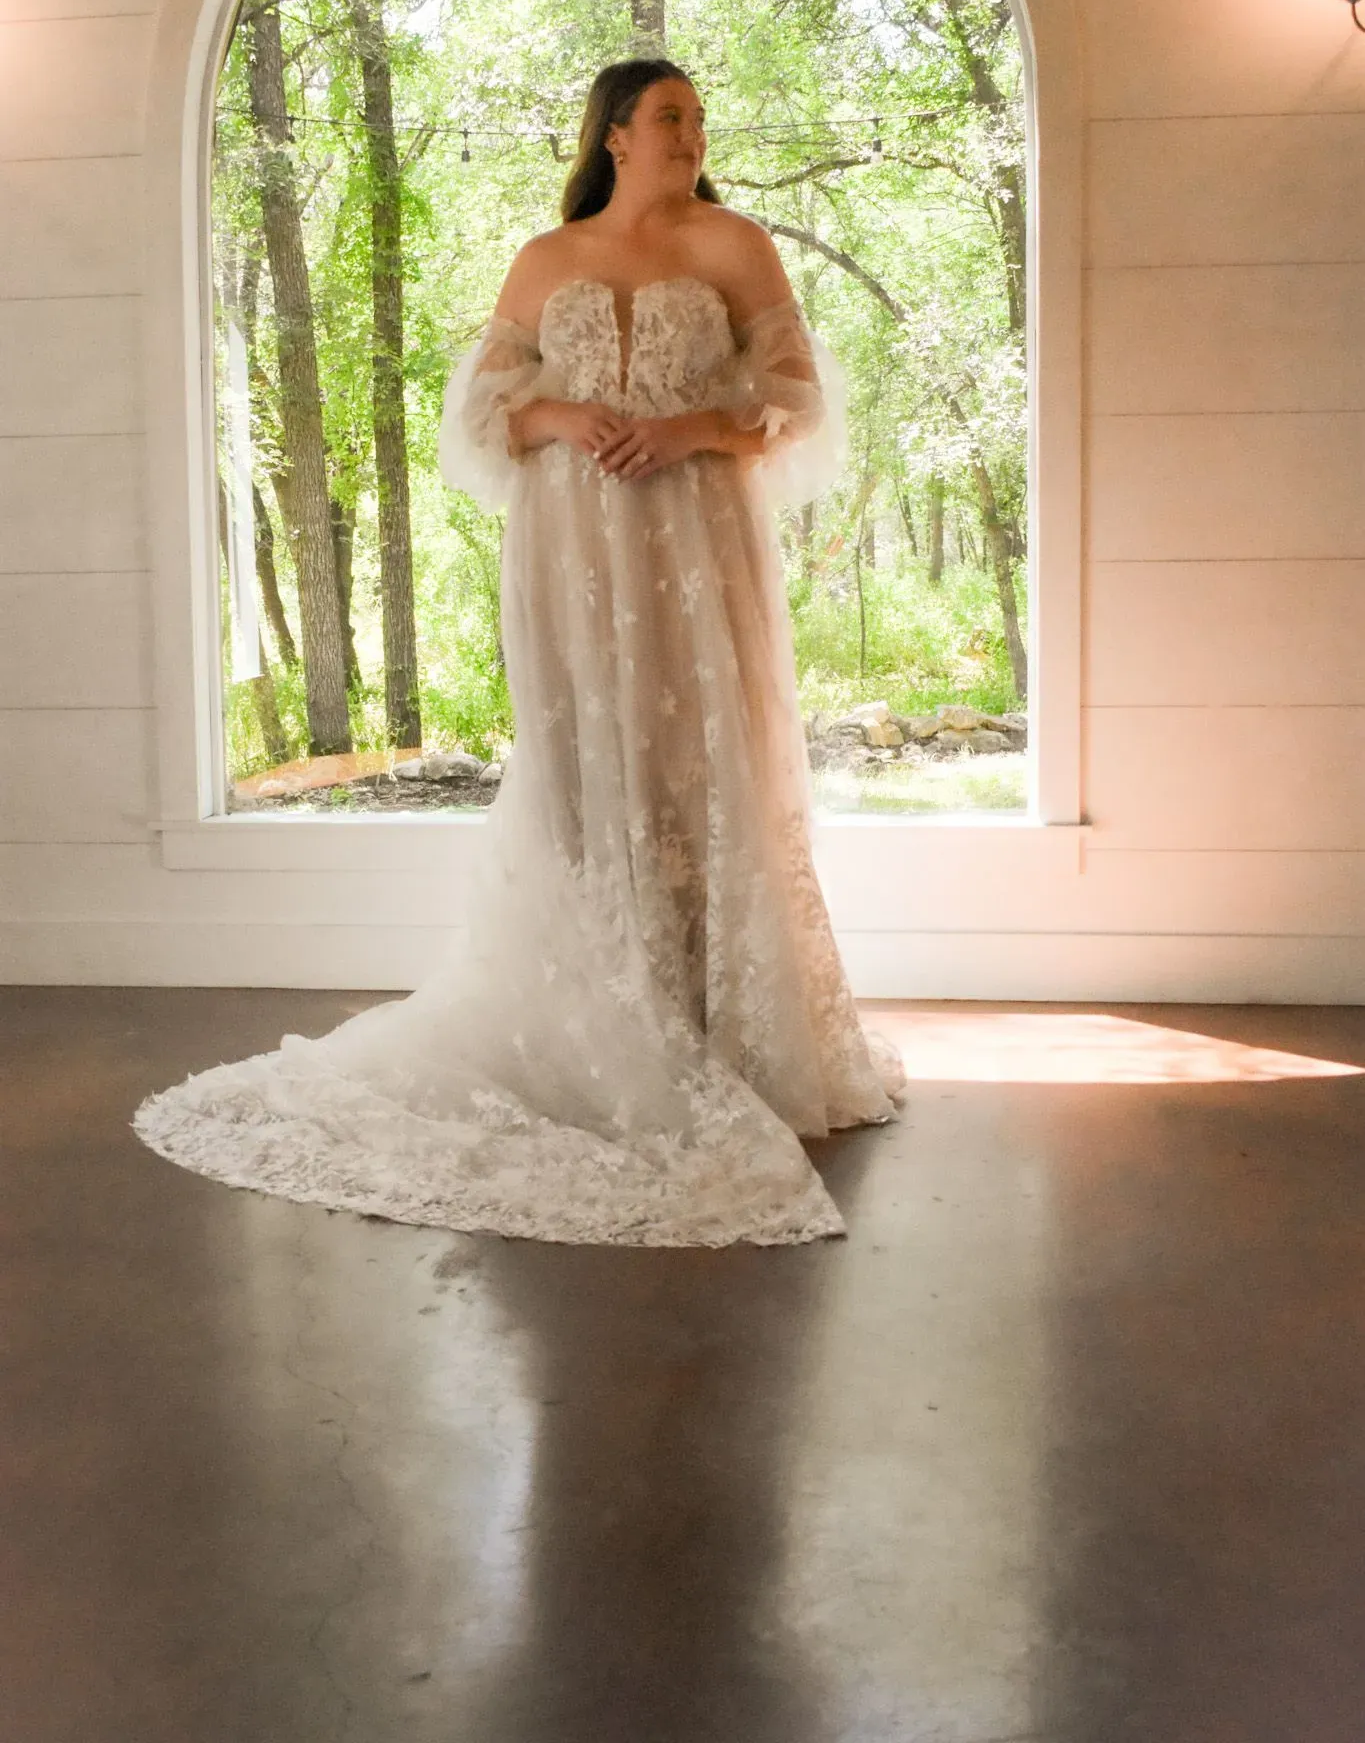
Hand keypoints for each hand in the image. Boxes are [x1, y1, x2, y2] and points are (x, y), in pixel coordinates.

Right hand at [516, 399, 630, 459]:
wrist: (558, 416)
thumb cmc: (581, 415)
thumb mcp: (597, 411)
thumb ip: (612, 420)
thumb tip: (630, 429)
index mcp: (605, 412)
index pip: (623, 426)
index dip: (633, 438)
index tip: (641, 448)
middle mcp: (599, 420)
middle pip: (618, 438)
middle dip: (627, 451)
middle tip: (637, 463)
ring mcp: (589, 431)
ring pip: (608, 449)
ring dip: (616, 461)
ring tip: (624, 470)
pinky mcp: (581, 441)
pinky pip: (595, 455)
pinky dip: (602, 464)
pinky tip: (608, 471)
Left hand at [595, 413, 709, 482]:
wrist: (687, 431)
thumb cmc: (664, 427)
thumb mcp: (646, 423)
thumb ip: (631, 429)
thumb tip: (613, 435)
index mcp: (638, 426)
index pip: (616, 437)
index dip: (604, 447)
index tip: (594, 456)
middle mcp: (643, 436)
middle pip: (623, 452)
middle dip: (610, 463)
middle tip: (601, 472)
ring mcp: (652, 448)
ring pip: (633, 463)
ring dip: (623, 472)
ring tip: (614, 479)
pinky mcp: (661, 458)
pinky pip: (646, 469)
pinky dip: (637, 475)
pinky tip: (630, 480)